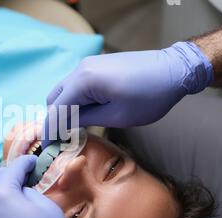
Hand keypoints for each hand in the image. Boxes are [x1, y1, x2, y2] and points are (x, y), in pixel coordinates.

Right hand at [42, 41, 213, 145]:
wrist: (174, 69)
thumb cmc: (149, 97)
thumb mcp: (117, 116)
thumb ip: (86, 119)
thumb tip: (66, 126)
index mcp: (84, 81)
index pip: (56, 109)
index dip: (49, 131)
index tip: (47, 148)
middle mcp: (80, 69)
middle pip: (55, 97)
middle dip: (55, 119)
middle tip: (63, 139)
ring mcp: (88, 64)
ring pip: (64, 90)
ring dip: (65, 108)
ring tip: (75, 127)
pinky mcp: (96, 64)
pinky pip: (76, 84)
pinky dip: (75, 98)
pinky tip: (87, 111)